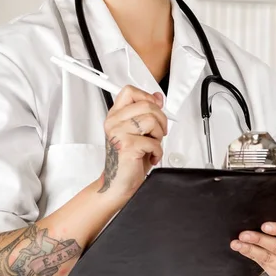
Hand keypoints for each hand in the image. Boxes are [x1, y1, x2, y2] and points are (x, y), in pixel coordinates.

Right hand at [97, 85, 166, 200]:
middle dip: (161, 119)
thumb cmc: (128, 159)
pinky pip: (153, 141)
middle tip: (158, 132)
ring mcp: (118, 133)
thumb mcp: (139, 132)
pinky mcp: (126, 145)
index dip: (146, 97)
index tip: (154, 107)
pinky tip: (150, 156)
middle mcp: (114, 122)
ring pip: (152, 120)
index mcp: (115, 115)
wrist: (119, 183)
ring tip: (152, 145)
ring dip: (159, 135)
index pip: (129, 91)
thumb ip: (146, 113)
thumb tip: (158, 97)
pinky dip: (158, 151)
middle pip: (147, 105)